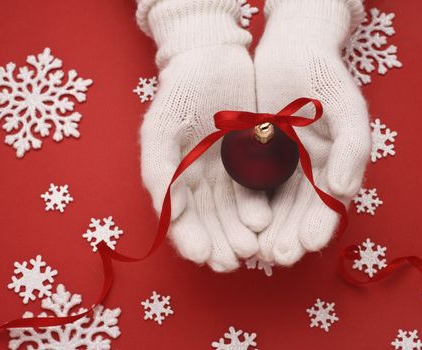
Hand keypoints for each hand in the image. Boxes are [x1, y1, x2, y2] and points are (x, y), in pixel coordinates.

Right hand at [138, 0, 271, 271]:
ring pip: (235, 212)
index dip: (191, 240)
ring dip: (241, 232)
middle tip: (232, 260)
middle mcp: (203, 182)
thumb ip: (158, 170)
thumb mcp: (161, 129)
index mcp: (177, 179)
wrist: (212, 61)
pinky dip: (259, 206)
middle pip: (212, 222)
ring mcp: (230, 174)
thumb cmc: (180, 94)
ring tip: (251, 247)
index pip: (182, 220)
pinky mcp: (255, 162)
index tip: (203, 257)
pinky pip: (257, 190)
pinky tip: (263, 220)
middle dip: (221, 243)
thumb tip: (169, 214)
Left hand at [254, 0, 369, 264]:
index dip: (319, 226)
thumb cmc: (325, 77)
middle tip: (277, 256)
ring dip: (267, 230)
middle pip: (299, 213)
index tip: (308, 244)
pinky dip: (246, 206)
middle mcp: (309, 174)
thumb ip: (352, 148)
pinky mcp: (256, 160)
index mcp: (335, 167)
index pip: (329, 205)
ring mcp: (281, 168)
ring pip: (274, 206)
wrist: (291, 52)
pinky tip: (239, 223)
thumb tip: (344, 189)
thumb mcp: (347, 108)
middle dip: (290, 236)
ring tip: (256, 251)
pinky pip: (250, 187)